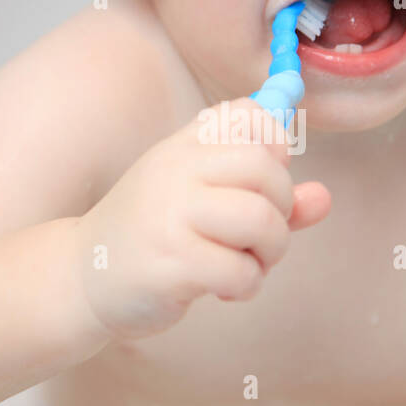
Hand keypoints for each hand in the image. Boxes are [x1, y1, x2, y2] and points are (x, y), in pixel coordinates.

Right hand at [73, 98, 330, 340]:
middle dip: (282, 211)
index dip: (275, 149)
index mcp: (184, 145)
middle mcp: (176, 170)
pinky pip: (241, 271)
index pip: (251, 115)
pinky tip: (224, 289)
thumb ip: (267, 199)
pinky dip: (246, 286)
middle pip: (266, 169)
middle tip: (261, 237)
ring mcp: (171, 214)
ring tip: (248, 266)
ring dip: (270, 252)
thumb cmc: (150, 235)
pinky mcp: (170, 262)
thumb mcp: (202, 202)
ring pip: (261, 220)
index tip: (260, 185)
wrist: (81, 277)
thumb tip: (324, 198)